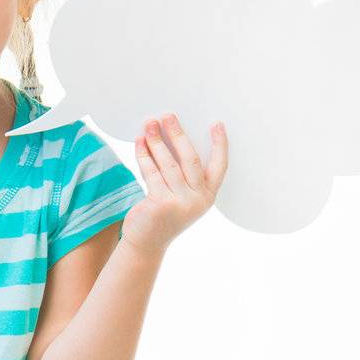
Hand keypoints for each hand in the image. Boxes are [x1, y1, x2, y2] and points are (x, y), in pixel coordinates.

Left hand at [124, 113, 227, 258]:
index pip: (220, 167)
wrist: (147, 243)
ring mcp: (180, 203)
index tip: (216, 124)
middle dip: (178, 134)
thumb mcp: (181, 197)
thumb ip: (182, 175)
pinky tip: (139, 143)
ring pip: (168, 164)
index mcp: (207, 196)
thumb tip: (170, 137)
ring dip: (157, 141)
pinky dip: (144, 155)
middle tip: (168, 116)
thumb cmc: (164, 214)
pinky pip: (151, 173)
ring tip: (149, 124)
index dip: (220, 145)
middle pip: (191, 159)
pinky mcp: (160, 204)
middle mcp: (197, 200)